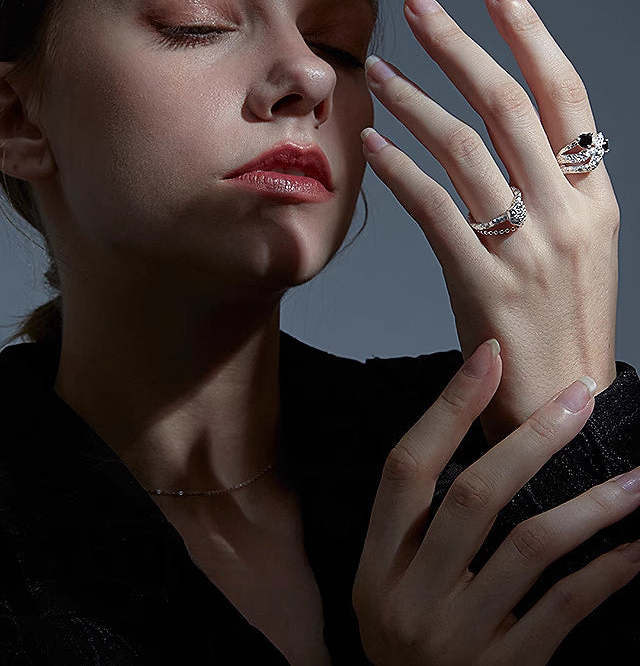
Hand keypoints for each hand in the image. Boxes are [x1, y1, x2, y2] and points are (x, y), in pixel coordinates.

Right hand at [352, 340, 639, 665]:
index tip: (487, 358)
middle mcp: (411, 596)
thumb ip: (418, 528)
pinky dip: (604, 572)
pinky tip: (635, 546)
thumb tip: (485, 448)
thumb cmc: (406, 642)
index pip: (406, 468)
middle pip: (475, 496)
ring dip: (591, 504)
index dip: (447, 409)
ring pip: (532, 546)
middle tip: (580, 397)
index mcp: (376, 565)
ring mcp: (459, 638)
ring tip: (636, 475)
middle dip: (532, 438)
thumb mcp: (387, 585)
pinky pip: (565, 607)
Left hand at [360, 0, 617, 443]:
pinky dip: (399, 169)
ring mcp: (526, 247)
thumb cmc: (564, 323)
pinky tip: (372, 144)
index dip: (529, 30)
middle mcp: (566, 212)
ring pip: (464, 147)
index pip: (564, 92)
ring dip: (415, 100)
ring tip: (379, 69)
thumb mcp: (584, 246)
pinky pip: (433, 208)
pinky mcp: (482, 282)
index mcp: (595, 197)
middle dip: (459, 43)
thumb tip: (518, 130)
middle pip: (507, 103)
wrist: (562, 403)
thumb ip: (559, 187)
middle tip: (417, 4)